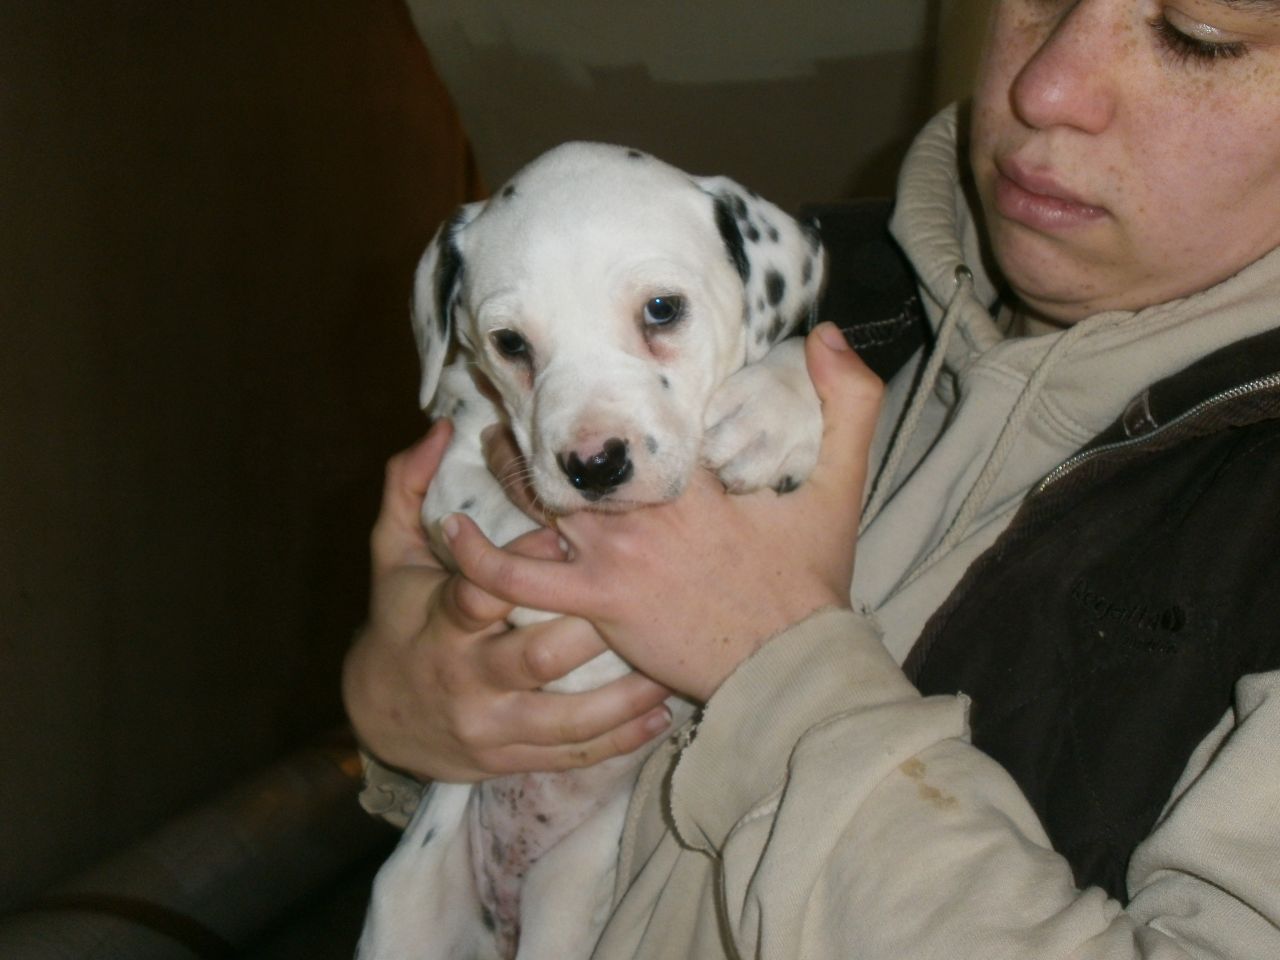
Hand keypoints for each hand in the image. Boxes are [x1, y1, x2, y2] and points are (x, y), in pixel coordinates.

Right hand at [341, 421, 673, 781]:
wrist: (378, 717)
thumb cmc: (398, 619)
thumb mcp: (390, 556)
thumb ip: (408, 488)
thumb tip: (439, 427)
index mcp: (441, 623)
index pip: (479, 594)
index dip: (520, 565)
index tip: (564, 535)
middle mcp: (468, 677)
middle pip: (538, 657)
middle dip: (592, 629)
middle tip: (648, 599)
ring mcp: (492, 724)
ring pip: (568, 718)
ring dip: (625, 695)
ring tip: (672, 668)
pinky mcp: (511, 758)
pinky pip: (573, 753)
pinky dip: (620, 740)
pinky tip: (660, 718)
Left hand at [444, 324, 882, 701]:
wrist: (789, 665)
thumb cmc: (809, 580)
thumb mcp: (840, 484)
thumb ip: (847, 403)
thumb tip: (826, 333)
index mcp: (695, 472)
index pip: (640, 412)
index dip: (609, 382)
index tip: (583, 357)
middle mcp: (645, 507)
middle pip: (574, 448)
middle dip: (541, 418)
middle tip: (523, 394)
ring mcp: (614, 556)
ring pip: (539, 498)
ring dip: (509, 466)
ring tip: (491, 440)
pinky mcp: (594, 604)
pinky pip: (517, 577)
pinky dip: (478, 555)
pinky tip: (451, 530)